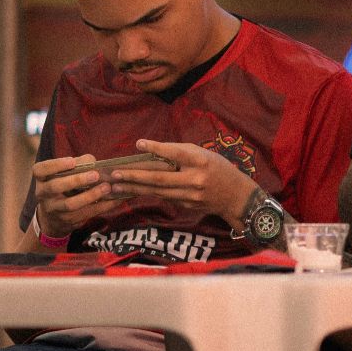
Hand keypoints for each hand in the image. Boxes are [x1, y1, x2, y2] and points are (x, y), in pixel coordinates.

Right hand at [30, 154, 120, 239]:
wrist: (53, 217)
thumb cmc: (63, 186)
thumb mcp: (63, 174)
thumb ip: (77, 164)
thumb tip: (92, 162)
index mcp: (41, 178)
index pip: (40, 170)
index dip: (56, 165)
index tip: (72, 161)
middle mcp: (43, 194)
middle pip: (56, 187)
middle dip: (76, 180)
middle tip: (95, 175)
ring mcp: (54, 209)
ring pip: (70, 204)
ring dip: (90, 195)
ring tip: (106, 188)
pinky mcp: (67, 221)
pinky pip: (85, 214)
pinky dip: (101, 206)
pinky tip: (114, 200)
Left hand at [102, 139, 257, 228]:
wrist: (236, 196)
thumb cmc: (218, 169)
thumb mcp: (204, 154)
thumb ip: (180, 153)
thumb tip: (153, 152)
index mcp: (201, 161)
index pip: (176, 153)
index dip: (157, 148)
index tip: (139, 144)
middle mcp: (195, 179)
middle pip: (160, 178)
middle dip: (135, 177)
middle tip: (115, 174)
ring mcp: (191, 196)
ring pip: (158, 191)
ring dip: (135, 189)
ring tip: (115, 186)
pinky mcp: (187, 206)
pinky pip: (164, 197)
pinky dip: (147, 193)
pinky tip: (131, 191)